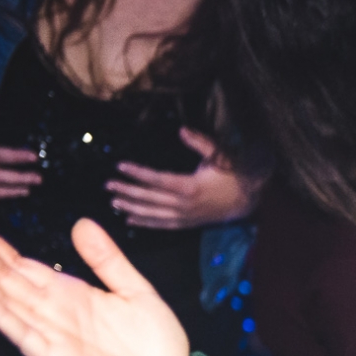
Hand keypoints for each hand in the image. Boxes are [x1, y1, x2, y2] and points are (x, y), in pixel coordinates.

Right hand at [0, 214, 188, 355]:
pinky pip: (23, 334)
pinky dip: (0, 316)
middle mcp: (52, 312)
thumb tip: (81, 222)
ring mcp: (50, 336)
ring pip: (5, 301)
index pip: (20, 263)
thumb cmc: (156, 346)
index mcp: (69, 294)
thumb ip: (107, 259)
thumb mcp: (135, 291)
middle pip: (4, 277)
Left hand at [107, 127, 264, 229]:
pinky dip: (146, 223)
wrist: (247, 200)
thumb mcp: (219, 155)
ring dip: (132, 208)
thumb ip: (200, 143)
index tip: (120, 166)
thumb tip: (182, 130)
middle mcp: (185, 204)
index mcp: (191, 186)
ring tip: (114, 202)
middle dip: (127, 191)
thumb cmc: (232, 174)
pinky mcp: (187, 223)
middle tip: (108, 185)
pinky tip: (130, 220)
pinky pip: (163, 225)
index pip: (157, 179)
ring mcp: (186, 216)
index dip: (137, 173)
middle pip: (150, 198)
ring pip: (153, 214)